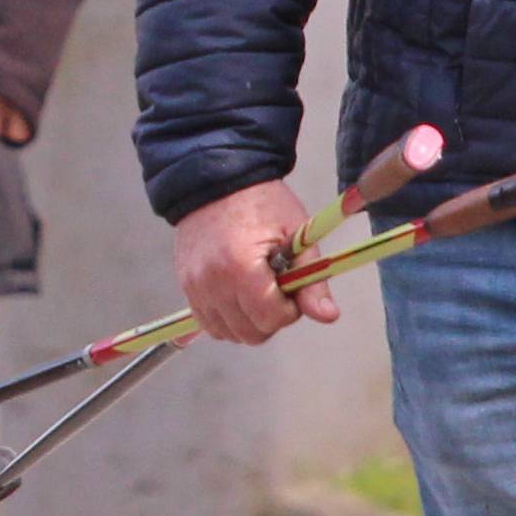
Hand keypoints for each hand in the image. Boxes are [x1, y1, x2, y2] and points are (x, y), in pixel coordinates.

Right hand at [173, 178, 338, 343]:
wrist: (214, 180)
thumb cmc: (262, 203)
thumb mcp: (296, 235)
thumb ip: (311, 280)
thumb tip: (329, 316)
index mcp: (240, 267)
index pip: (271, 318)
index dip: (290, 308)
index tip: (292, 285)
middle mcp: (211, 283)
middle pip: (251, 334)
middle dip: (271, 318)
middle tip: (276, 289)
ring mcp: (194, 288)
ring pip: (230, 335)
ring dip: (249, 322)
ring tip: (256, 290)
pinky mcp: (186, 288)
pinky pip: (210, 325)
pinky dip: (228, 320)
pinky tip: (238, 296)